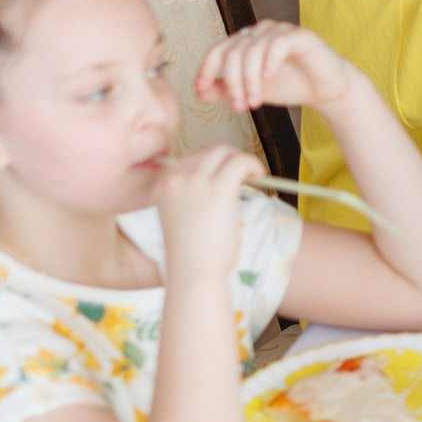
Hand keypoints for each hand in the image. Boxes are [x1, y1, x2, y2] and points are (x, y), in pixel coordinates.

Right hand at [152, 143, 263, 282]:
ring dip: (242, 160)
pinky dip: (253, 164)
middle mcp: (175, 178)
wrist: (193, 271)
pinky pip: (241, 161)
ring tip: (253, 176)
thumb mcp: (179, 216)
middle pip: (207, 150)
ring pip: (224, 151)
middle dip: (228, 158)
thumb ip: (189, 194)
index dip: (211, 163)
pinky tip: (259, 177)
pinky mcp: (218, 188)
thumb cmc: (191, 253)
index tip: (224, 173)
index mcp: (162, 185)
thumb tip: (219, 177)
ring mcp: (195, 181)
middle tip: (242, 174)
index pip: (189, 158)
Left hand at [194, 20, 350, 113]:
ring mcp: (279, 31)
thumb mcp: (252, 90)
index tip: (201, 90)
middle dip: (233, 83)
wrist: (326, 89)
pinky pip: (278, 43)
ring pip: (253, 51)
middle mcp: (260, 32)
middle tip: (238, 107)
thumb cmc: (290, 85)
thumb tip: (198, 92)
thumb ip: (226, 89)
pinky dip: (270, 61)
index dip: (206, 69)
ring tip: (255, 102)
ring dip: (250, 80)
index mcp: (246, 42)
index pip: (218, 50)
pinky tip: (270, 78)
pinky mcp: (300, 35)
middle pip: (233, 53)